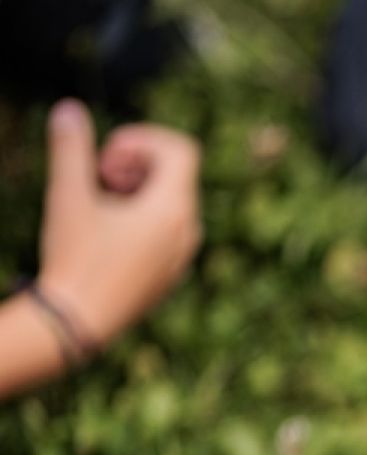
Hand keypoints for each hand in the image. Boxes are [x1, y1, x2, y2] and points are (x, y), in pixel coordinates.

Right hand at [36, 99, 201, 347]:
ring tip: (100, 200)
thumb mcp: (69, 197)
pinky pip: (168, 231)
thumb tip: (69, 109)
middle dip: (137, 162)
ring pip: (172, 202)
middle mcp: (188, 231)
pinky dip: (143, 216)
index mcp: (173, 209)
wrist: (78, 324)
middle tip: (99, 176)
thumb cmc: (76, 260)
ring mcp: (182, 255)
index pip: (182, 150)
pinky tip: (107, 229)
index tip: (106, 154)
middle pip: (177, 174)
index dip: (144, 139)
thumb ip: (71, 149)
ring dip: (138, 188)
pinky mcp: (170, 273)